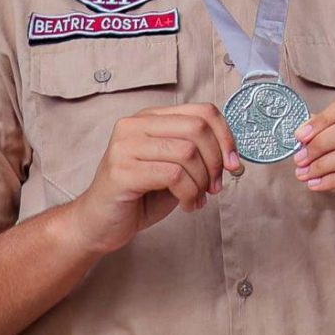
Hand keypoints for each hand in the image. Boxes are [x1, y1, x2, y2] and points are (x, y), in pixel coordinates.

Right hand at [66, 104, 241, 254]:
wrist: (100, 222)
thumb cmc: (141, 194)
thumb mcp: (176, 166)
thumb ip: (198, 152)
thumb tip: (233, 156)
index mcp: (151, 117)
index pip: (203, 111)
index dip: (226, 137)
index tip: (233, 163)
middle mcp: (134, 125)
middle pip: (198, 129)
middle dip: (215, 161)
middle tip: (215, 186)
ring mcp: (125, 146)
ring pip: (187, 153)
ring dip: (202, 182)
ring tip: (197, 198)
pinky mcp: (121, 171)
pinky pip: (173, 175)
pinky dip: (189, 194)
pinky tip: (187, 205)